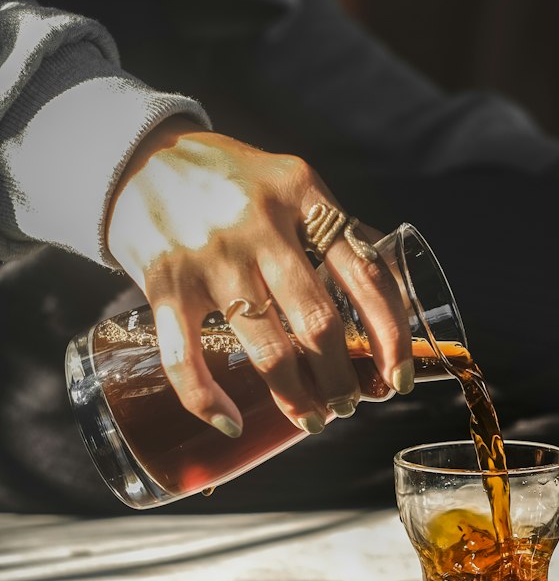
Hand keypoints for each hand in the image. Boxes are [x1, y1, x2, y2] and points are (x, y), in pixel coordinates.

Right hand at [105, 123, 413, 437]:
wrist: (138, 157)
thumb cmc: (230, 180)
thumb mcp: (290, 182)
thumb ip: (334, 229)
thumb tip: (393, 289)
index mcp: (302, 193)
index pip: (366, 274)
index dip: (390, 336)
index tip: (398, 377)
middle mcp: (259, 223)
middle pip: (318, 321)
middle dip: (341, 377)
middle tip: (348, 404)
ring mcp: (210, 255)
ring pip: (266, 347)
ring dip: (295, 397)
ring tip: (311, 419)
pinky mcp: (164, 283)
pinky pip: (186, 357)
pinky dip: (208, 400)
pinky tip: (232, 422)